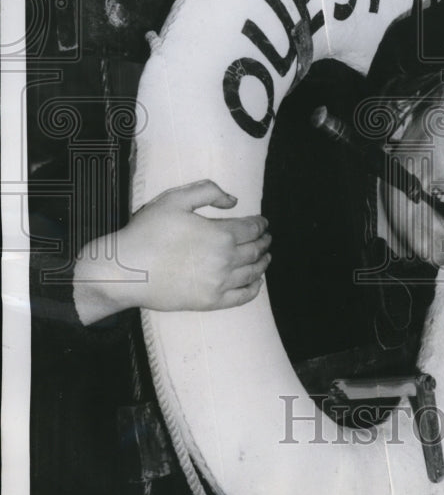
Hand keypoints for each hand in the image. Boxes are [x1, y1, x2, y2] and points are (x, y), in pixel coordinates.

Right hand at [74, 180, 270, 324]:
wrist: (126, 270)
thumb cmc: (148, 232)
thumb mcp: (175, 199)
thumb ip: (208, 192)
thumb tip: (234, 201)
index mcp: (222, 234)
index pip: (252, 228)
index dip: (261, 224)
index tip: (263, 223)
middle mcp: (226, 259)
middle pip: (255, 250)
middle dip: (264, 242)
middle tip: (266, 239)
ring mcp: (220, 283)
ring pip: (252, 273)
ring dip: (263, 264)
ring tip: (265, 258)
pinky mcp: (210, 302)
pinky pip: (241, 296)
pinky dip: (254, 289)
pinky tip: (257, 283)